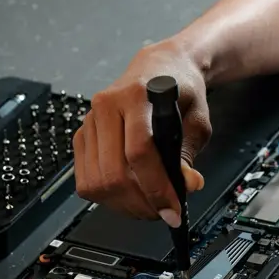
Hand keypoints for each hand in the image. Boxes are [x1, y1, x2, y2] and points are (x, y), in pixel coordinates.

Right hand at [73, 38, 208, 224]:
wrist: (161, 66)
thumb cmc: (180, 88)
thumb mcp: (196, 118)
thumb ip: (189, 153)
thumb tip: (186, 185)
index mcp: (137, 95)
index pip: (139, 151)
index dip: (156, 186)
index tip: (173, 208)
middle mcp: (107, 105)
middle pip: (114, 172)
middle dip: (141, 202)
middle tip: (164, 212)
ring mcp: (90, 120)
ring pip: (96, 181)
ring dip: (124, 204)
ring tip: (148, 206)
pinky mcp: (82, 134)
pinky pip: (85, 179)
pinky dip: (107, 197)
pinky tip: (129, 195)